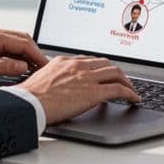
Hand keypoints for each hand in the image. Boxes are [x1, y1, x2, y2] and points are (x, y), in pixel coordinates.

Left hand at [0, 25, 46, 83]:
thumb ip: (1, 67)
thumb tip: (22, 66)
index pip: (22, 42)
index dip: (37, 55)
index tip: (45, 66)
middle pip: (21, 39)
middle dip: (34, 53)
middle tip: (43, 68)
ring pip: (13, 43)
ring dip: (24, 54)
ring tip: (32, 69)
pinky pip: (4, 47)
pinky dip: (14, 55)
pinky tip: (15, 66)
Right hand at [17, 55, 140, 123]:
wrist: (29, 103)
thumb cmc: (29, 96)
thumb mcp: (41, 79)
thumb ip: (53, 78)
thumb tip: (55, 86)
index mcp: (65, 62)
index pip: (89, 60)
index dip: (100, 67)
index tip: (104, 72)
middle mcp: (78, 66)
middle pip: (106, 64)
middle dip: (116, 72)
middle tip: (121, 80)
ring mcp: (87, 78)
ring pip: (116, 74)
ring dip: (126, 82)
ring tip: (131, 89)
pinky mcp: (94, 93)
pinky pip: (119, 90)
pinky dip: (130, 94)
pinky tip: (134, 99)